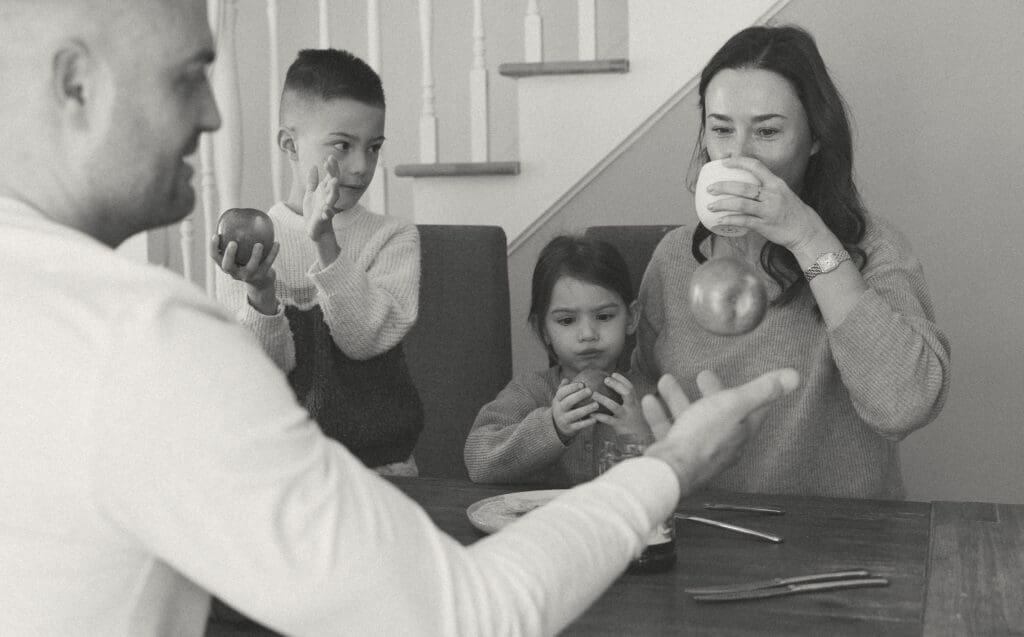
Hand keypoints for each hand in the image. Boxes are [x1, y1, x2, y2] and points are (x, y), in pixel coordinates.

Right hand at [209, 235, 279, 314]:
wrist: (261, 281)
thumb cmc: (247, 262)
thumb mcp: (239, 255)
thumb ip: (236, 241)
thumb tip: (233, 221)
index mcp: (227, 267)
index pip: (215, 257)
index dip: (213, 248)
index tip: (215, 235)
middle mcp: (235, 273)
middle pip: (228, 266)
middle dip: (229, 255)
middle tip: (233, 243)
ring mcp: (248, 276)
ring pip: (250, 267)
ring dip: (255, 255)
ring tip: (259, 244)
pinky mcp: (262, 276)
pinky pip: (268, 263)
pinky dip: (273, 253)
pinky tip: (277, 242)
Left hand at [303, 156, 341, 241]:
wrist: (315, 229)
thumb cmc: (314, 211)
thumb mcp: (310, 194)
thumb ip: (312, 181)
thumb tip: (313, 166)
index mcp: (326, 191)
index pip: (331, 176)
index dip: (332, 167)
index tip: (330, 157)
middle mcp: (329, 198)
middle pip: (334, 183)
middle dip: (333, 173)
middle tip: (329, 162)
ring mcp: (327, 208)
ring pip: (334, 198)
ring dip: (334, 190)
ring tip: (334, 181)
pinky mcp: (323, 219)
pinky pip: (327, 215)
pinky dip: (328, 212)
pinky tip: (326, 208)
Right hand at [551, 379, 598, 441]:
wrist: (558, 426)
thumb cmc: (565, 407)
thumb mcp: (562, 398)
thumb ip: (564, 389)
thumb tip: (566, 379)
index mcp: (557, 400)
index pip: (562, 392)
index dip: (571, 388)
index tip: (582, 383)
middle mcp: (559, 410)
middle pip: (568, 402)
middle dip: (579, 396)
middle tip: (590, 390)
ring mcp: (564, 420)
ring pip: (575, 414)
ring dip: (586, 409)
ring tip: (597, 404)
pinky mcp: (570, 429)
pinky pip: (579, 425)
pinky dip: (587, 422)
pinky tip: (596, 419)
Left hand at [591, 373, 651, 437]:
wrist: (641, 441)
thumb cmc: (633, 425)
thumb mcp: (633, 412)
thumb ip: (626, 403)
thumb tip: (613, 392)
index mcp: (635, 403)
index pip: (631, 388)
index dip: (622, 379)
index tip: (613, 373)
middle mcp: (633, 408)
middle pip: (627, 393)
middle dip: (617, 384)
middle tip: (605, 379)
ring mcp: (626, 417)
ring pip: (615, 406)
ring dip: (603, 399)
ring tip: (593, 395)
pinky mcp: (620, 427)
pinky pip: (609, 420)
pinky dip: (600, 417)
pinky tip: (591, 414)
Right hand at [642, 368, 798, 494]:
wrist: (671, 470)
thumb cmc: (704, 437)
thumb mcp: (734, 405)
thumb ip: (762, 390)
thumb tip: (795, 376)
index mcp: (740, 431)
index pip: (751, 410)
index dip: (749, 392)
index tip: (743, 377)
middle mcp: (721, 443)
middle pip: (718, 413)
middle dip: (710, 393)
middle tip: (702, 375)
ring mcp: (696, 450)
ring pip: (690, 419)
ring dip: (678, 398)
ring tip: (666, 381)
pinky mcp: (676, 455)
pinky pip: (669, 431)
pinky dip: (660, 414)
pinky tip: (649, 401)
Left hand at [705, 156, 830, 257]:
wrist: (806, 230)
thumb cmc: (790, 211)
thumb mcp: (782, 192)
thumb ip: (765, 187)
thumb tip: (742, 183)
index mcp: (776, 183)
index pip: (756, 166)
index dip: (738, 162)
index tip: (723, 162)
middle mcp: (772, 195)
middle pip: (744, 187)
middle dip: (724, 186)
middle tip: (709, 188)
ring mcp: (769, 210)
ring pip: (741, 204)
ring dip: (723, 204)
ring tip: (710, 206)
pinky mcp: (765, 225)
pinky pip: (744, 221)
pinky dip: (730, 220)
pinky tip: (719, 221)